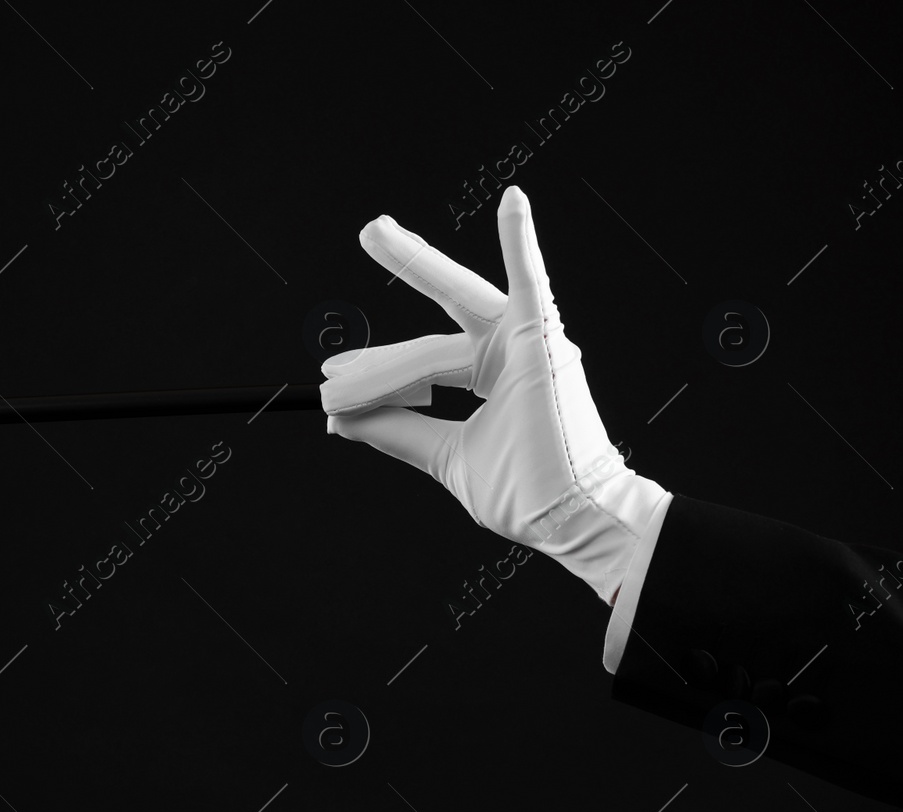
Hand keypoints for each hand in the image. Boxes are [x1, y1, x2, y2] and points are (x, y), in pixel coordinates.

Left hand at [321, 185, 667, 604]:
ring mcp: (527, 343)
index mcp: (491, 377)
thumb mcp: (444, 456)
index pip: (422, 363)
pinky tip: (511, 202)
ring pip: (450, 317)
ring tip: (368, 257)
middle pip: (438, 318)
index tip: (331, 382)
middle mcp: (508, 353)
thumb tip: (339, 417)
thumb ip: (396, 431)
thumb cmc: (526, 493)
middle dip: (403, 274)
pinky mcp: (542, 342)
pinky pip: (530, 284)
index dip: (376, 372)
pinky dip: (521, 243)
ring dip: (408, 289)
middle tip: (369, 230)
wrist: (571, 518)